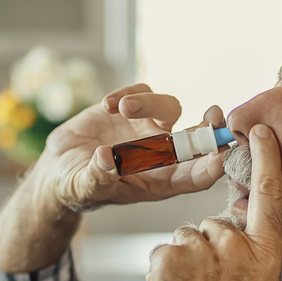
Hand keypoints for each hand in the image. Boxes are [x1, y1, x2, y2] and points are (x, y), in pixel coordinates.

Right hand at [39, 83, 226, 210]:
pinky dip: (126, 94)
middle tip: (214, 115)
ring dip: (151, 105)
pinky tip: (107, 106)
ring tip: (124, 108)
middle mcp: (160, 154)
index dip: (211, 167)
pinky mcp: (129, 109)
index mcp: (159, 181)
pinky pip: (140, 92)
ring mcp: (147, 129)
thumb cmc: (78, 187)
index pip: (195, 176)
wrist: (60, 167)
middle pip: (195, 138)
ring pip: (168, 108)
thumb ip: (97, 177)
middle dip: (209, 127)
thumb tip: (106, 158)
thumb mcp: (84, 188)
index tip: (221, 156)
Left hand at [143, 124, 281, 280]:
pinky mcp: (167, 255)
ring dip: (182, 265)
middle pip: (212, 226)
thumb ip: (246, 263)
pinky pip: (162, 254)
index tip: (258, 130)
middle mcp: (236, 244)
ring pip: (184, 240)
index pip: (267, 196)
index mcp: (266, 255)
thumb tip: (228, 243)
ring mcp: (200, 248)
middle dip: (205, 251)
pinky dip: (162, 275)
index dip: (264, 160)